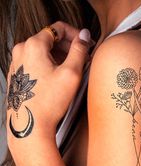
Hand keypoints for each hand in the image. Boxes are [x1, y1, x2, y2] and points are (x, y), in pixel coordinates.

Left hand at [7, 22, 91, 144]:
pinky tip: (60, 77)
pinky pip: (37, 62)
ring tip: (74, 69)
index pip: (58, 28)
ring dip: (61, 56)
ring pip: (44, 51)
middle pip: (50, 39)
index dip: (76, 34)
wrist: (30, 125)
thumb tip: (85, 35)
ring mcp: (18, 63)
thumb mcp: (71, 73)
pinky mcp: (19, 75)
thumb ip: (80, 50)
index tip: (86, 44)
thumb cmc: (49, 102)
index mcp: (33, 46)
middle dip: (69, 46)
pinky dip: (50, 64)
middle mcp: (21, 51)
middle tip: (83, 57)